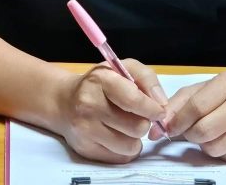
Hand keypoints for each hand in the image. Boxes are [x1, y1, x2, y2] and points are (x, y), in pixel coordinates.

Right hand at [54, 60, 168, 162]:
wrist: (64, 102)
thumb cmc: (100, 84)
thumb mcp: (123, 68)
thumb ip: (147, 78)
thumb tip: (161, 104)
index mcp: (101, 80)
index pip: (133, 100)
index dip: (152, 108)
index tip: (159, 111)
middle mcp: (89, 105)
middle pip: (136, 126)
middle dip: (144, 122)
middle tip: (138, 116)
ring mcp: (86, 129)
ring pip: (130, 145)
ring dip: (135, 138)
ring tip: (126, 126)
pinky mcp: (86, 149)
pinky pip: (120, 157)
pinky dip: (125, 149)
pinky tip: (117, 135)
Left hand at [150, 70, 225, 162]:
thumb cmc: (223, 94)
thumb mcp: (199, 91)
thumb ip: (175, 107)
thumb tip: (155, 130)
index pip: (196, 107)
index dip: (178, 121)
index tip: (169, 127)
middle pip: (205, 131)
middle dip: (191, 135)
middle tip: (191, 131)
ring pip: (217, 148)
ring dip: (206, 145)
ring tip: (210, 134)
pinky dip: (223, 153)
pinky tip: (225, 140)